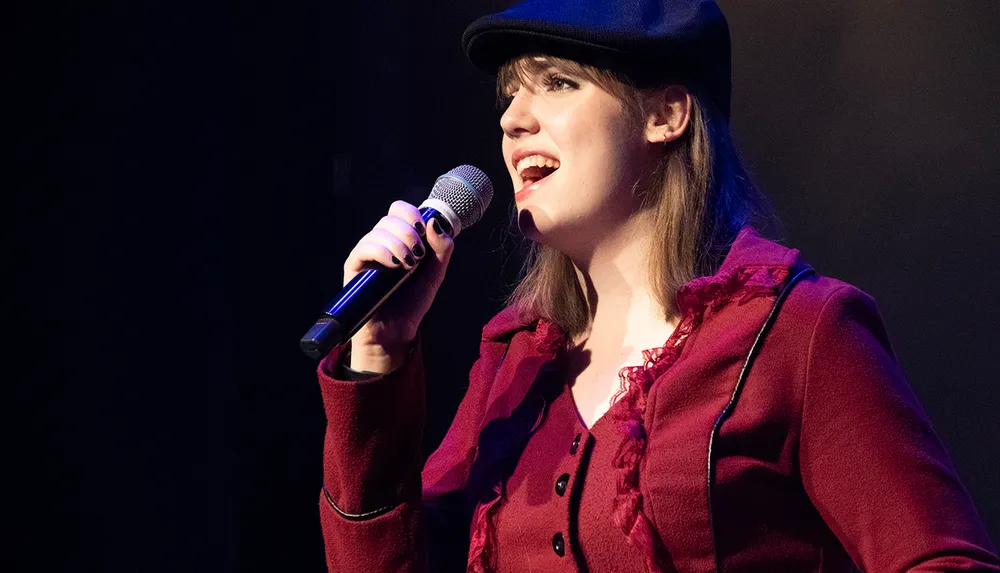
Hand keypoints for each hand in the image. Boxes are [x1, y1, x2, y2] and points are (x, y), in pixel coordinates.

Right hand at [343, 201, 454, 371]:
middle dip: (409, 232)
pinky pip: (364, 248)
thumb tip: (434, 222)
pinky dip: (382, 251)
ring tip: (409, 266)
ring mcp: (366, 254)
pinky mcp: (354, 267)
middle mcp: (381, 242)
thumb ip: (441, 249)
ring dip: (399, 244)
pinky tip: (395, 265)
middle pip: (390, 217)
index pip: (399, 210)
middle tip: (418, 255)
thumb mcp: (435, 274)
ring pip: (378, 231)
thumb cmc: (412, 303)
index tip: (424, 229)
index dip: (412, 214)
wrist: (395, 332)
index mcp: (399, 239)